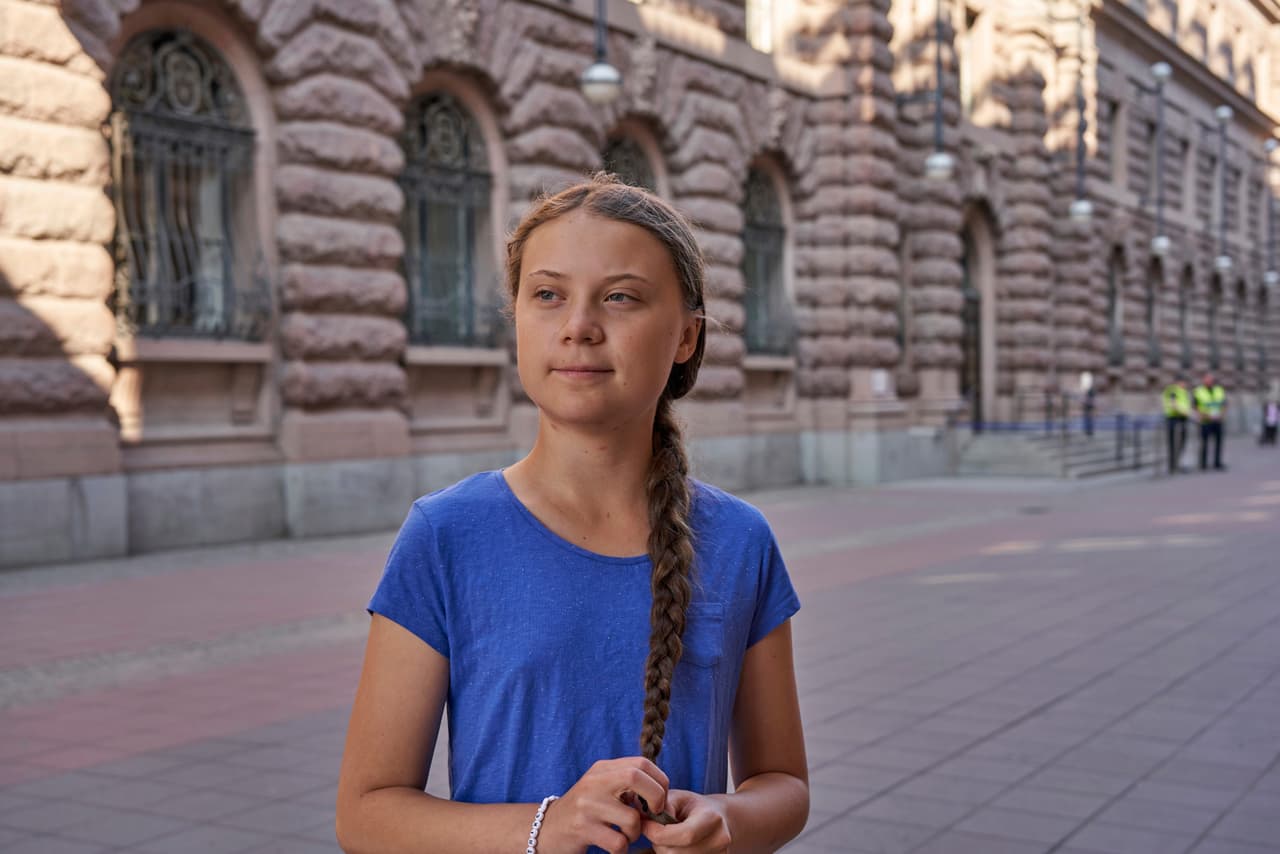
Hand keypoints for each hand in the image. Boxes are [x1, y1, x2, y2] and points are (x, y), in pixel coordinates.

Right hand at [540, 757, 669, 853]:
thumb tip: (662, 791)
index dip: (660, 781)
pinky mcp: (582, 828)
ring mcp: (587, 805)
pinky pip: (618, 842)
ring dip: (636, 834)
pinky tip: (613, 846)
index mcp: (603, 769)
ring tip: (625, 835)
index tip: (660, 800)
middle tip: (653, 816)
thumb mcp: (602, 788)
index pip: (641, 763)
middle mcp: (594, 782)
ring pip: (632, 818)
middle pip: (637, 777)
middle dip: (655, 799)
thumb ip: (627, 783)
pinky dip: (622, 849)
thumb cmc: (585, 810)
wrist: (547, 829)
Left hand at [642, 789, 731, 852]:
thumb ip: (663, 806)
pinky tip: (676, 845)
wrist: (718, 818)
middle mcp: (719, 839)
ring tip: (668, 838)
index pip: (684, 835)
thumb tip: (645, 819)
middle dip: (660, 843)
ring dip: (665, 851)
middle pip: (676, 853)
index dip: (658, 833)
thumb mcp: (677, 797)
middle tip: (656, 831)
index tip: (644, 825)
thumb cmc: (694, 807)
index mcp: (712, 818)